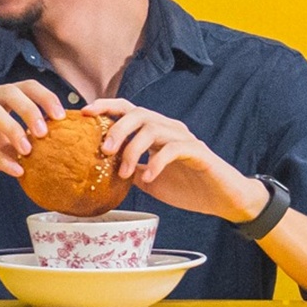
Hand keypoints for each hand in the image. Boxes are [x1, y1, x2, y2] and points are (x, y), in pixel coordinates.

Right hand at [0, 80, 65, 186]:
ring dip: (14, 129)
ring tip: (28, 151)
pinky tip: (14, 170)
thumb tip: (58, 146)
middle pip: (9, 91)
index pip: (24, 86)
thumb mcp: (4, 145)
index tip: (62, 116)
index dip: (45, 97)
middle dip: (31, 109)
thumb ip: (25, 141)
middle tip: (46, 132)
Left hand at [84, 99, 255, 218]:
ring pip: (153, 128)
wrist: (222, 199)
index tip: (84, 113)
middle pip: (138, 113)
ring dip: (133, 149)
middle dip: (116, 129)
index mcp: (155, 131)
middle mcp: (169, 128)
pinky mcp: (198, 152)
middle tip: (104, 150)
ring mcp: (184, 138)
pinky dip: (156, 163)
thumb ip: (129, 169)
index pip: (127, 109)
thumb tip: (100, 169)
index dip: (105, 106)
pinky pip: (173, 149)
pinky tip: (148, 178)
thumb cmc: (186, 187)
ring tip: (122, 173)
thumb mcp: (148, 180)